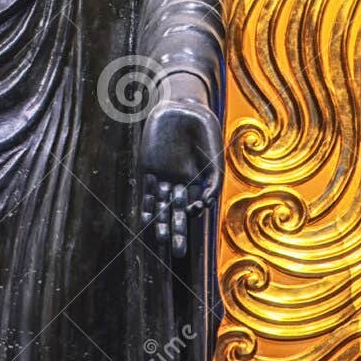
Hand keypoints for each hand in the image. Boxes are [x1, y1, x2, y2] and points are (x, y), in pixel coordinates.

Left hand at [138, 94, 222, 256]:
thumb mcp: (213, 155)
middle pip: (177, 213)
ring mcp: (163, 176)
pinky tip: (147, 221)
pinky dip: (147, 206)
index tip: (194, 210)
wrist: (183, 106)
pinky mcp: (148, 167)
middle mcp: (179, 182)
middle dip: (178, 232)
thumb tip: (207, 204)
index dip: (193, 212)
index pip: (194, 205)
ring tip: (161, 241)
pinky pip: (146, 191)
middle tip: (179, 253)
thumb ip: (213, 181)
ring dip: (160, 223)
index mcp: (197, 181)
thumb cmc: (203, 130)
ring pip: (161, 206)